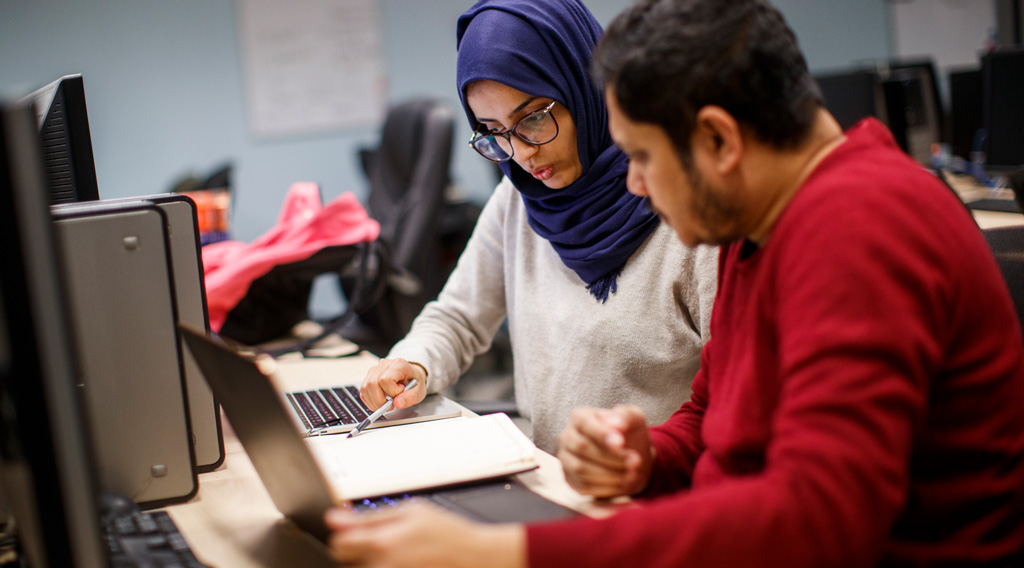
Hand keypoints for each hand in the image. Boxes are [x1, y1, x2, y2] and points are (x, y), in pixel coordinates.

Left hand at [325, 502, 524, 567]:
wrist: (476, 557)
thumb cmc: (447, 532)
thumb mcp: (410, 511)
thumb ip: (368, 517)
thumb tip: (333, 518)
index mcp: (382, 542)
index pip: (338, 545)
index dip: (345, 537)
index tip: (356, 535)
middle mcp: (384, 566)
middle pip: (345, 564)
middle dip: (355, 554)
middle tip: (379, 546)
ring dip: (369, 565)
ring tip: (393, 557)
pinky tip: (402, 563)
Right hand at [359, 358, 426, 410]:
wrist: (411, 376)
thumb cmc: (414, 381)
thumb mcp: (419, 391)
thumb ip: (411, 397)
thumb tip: (397, 403)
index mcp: (398, 364)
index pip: (385, 380)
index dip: (391, 392)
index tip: (400, 393)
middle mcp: (384, 364)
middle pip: (372, 384)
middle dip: (379, 400)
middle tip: (391, 405)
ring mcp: (375, 370)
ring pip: (364, 388)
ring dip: (374, 402)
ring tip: (386, 403)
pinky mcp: (369, 376)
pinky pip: (363, 391)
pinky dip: (370, 401)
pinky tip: (379, 401)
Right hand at [556, 405, 653, 497]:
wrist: (628, 456)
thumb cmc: (629, 433)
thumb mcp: (634, 419)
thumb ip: (626, 416)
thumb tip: (615, 423)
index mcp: (580, 416)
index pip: (585, 424)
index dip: (602, 434)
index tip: (622, 443)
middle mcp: (567, 436)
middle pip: (582, 447)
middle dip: (611, 456)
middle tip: (635, 461)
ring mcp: (566, 459)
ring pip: (581, 469)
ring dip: (610, 474)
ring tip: (632, 473)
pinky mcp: (570, 479)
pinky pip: (583, 486)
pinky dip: (606, 487)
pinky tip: (623, 483)